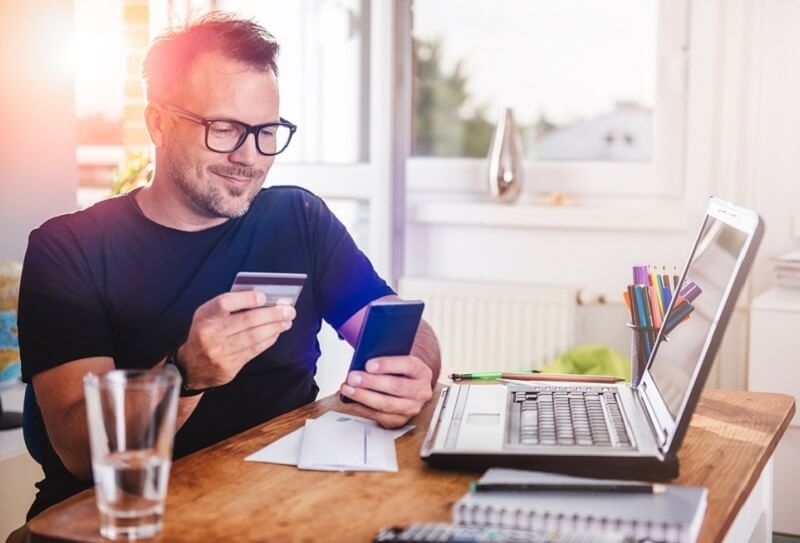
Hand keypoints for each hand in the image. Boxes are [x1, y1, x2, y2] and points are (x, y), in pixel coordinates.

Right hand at [178, 291, 295, 389]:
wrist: (191, 367)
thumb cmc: (206, 333)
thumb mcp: (209, 316)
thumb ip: (231, 307)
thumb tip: (264, 299)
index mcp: (204, 316)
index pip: (225, 303)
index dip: (246, 299)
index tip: (263, 297)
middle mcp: (210, 334)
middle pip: (247, 321)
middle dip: (272, 314)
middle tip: (288, 310)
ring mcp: (219, 352)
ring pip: (253, 337)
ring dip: (274, 328)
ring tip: (286, 321)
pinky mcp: (229, 367)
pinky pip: (254, 351)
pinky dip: (268, 340)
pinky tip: (276, 333)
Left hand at [339, 355, 433, 427]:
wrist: (409, 387)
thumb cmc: (400, 372)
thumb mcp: (398, 360)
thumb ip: (384, 358)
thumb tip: (362, 360)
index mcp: (421, 372)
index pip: (407, 366)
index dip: (387, 365)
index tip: (368, 364)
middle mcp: (420, 391)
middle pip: (396, 387)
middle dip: (371, 382)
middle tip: (353, 377)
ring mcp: (411, 408)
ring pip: (386, 404)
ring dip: (363, 397)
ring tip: (348, 389)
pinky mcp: (399, 420)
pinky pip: (379, 416)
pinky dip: (362, 408)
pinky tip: (352, 401)